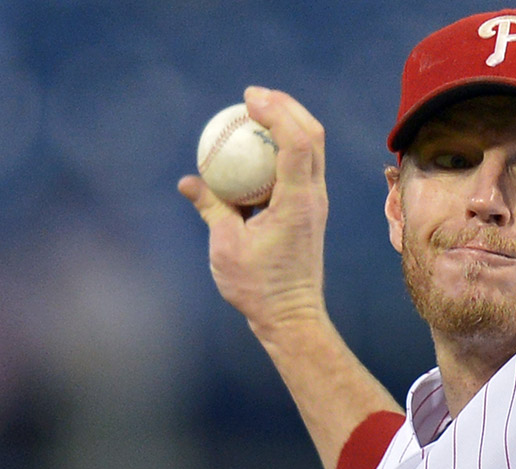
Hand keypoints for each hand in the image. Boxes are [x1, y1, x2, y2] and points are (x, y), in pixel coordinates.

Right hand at [178, 86, 329, 337]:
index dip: (276, 112)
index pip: (297, 144)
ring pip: (312, 149)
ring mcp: (316, 202)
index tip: (248, 99)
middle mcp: (314, 197)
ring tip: (255, 110)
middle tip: (252, 95)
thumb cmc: (258, 288)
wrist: (291, 315)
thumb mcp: (225, 246)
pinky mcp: (311, 209)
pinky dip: (283, 147)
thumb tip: (189, 181)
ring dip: (288, 123)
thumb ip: (211, 207)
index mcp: (297, 203)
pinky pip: (301, 166)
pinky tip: (255, 145)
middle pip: (313, 136)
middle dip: (287, 106)